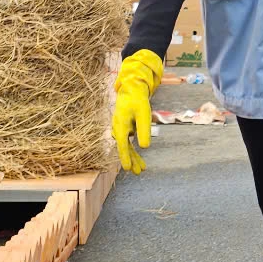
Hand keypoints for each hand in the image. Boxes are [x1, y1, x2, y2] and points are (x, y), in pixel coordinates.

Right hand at [112, 50, 163, 173]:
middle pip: (124, 148)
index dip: (125, 157)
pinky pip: (128, 142)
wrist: (131, 89)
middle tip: (138, 172)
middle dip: (132, 160)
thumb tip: (145, 147)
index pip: (122, 144)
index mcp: (120, 125)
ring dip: (133, 157)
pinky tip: (138, 159)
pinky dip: (133, 150)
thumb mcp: (144, 114)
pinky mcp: (124, 128)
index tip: (127, 169)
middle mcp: (118, 128)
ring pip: (126, 146)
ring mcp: (120, 129)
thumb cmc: (138, 100)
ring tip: (141, 169)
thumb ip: (144, 130)